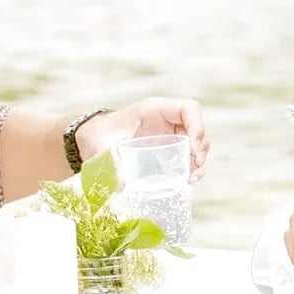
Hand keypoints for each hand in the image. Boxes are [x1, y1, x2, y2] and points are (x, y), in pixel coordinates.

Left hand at [77, 98, 209, 181]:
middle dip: (201, 148)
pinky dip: (191, 167)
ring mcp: (168, 135)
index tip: (193, 149)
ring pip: (195, 144)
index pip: (188, 109)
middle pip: (196, 128)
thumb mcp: (106, 144)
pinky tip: (187, 180)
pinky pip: (186, 156)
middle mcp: (166, 121)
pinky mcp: (167, 150)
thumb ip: (112, 160)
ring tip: (192, 179)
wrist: (93, 141)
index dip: (197, 126)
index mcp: (155, 110)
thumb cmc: (100, 136)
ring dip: (199, 161)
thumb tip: (121, 184)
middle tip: (195, 167)